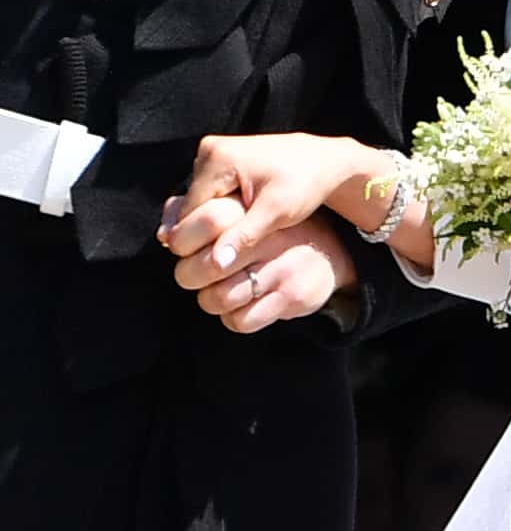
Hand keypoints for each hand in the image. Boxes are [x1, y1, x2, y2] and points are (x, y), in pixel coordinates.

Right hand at [159, 131, 364, 273]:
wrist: (322, 161)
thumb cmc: (305, 184)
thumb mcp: (278, 212)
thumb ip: (245, 236)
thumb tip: (216, 264)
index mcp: (218, 158)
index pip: (189, 214)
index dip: (201, 242)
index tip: (222, 259)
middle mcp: (208, 150)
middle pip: (189, 208)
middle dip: (205, 233)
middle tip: (232, 248)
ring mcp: (212, 152)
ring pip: (196, 204)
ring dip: (210, 224)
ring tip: (238, 234)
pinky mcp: (219, 160)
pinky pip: (206, 196)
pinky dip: (217, 212)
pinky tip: (236, 224)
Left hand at [170, 195, 357, 333]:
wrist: (328, 253)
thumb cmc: (269, 230)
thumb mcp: (243, 210)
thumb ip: (200, 212)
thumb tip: (163, 234)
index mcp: (256, 209)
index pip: (208, 220)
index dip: (184, 240)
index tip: (184, 247)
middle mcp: (271, 235)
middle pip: (208, 265)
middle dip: (190, 275)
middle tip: (194, 275)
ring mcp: (283, 267)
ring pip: (219, 298)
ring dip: (210, 299)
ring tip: (217, 290)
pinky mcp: (292, 297)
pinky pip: (241, 321)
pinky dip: (232, 318)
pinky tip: (239, 305)